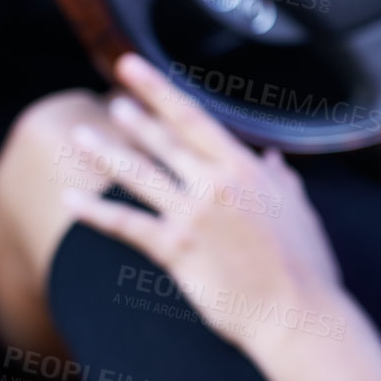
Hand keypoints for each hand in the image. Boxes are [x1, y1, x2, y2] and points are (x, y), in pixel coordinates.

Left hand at [61, 53, 351, 354]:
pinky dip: (96, 212)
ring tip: (82, 135)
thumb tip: (272, 159)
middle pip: (163, 140)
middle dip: (134, 114)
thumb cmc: (307, 264)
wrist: (297, 313)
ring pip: (139, 175)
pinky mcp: (175, 250)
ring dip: (107, 152)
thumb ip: (282, 179)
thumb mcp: (300, 209)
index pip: (194, 118)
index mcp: (246, 168)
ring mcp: (192, 215)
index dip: (160, 90)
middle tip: (111, 94)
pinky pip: (127, 225)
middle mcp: (215, 183)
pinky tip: (72, 200)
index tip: (136, 68)